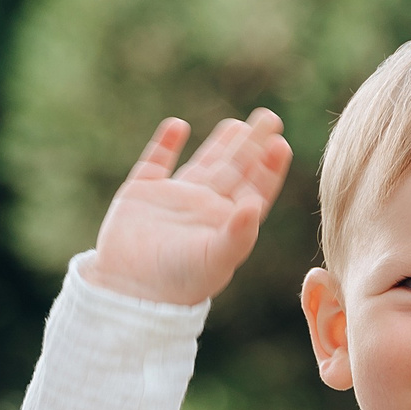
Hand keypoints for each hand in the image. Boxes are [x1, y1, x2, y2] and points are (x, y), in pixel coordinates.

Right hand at [83, 110, 291, 305]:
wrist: (129, 291)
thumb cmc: (179, 282)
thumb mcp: (214, 259)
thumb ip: (238, 233)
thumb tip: (255, 205)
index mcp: (226, 223)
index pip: (254, 190)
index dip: (269, 169)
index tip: (281, 145)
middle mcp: (203, 208)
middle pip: (234, 169)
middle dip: (251, 145)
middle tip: (270, 118)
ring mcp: (173, 199)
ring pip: (203, 164)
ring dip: (220, 144)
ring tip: (237, 124)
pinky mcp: (141, 194)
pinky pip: (156, 163)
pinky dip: (165, 144)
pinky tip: (178, 126)